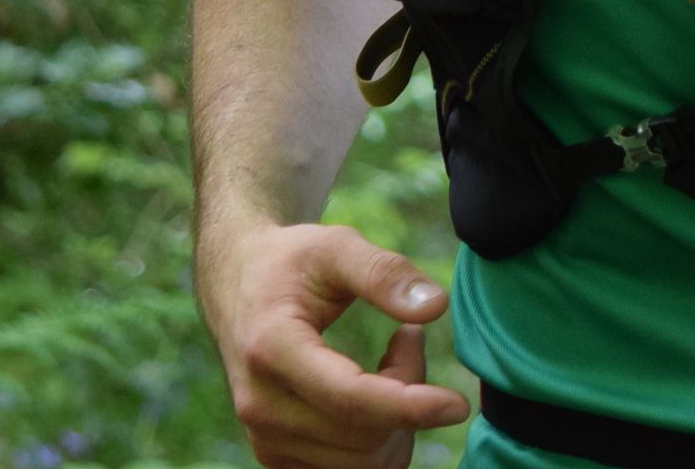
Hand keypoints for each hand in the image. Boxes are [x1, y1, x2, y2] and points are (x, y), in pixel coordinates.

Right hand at [195, 219, 470, 466]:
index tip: (458, 403)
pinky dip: (377, 440)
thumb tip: (435, 306)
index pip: (351, 400)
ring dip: (396, 421)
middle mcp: (261, 405)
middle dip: (408, 397)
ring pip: (362, 463)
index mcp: (271, 349)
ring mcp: (265, 437)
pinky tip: (374, 392)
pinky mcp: (274, 454)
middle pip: (364, 438)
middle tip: (407, 338)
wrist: (236, 282)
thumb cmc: (291, 261)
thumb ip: (384, 272)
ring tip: (390, 360)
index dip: (410, 406)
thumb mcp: (336, 247)